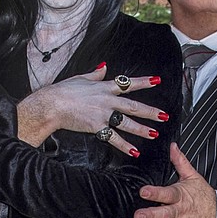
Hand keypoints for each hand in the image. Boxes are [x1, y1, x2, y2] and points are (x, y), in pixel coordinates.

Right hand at [17, 64, 167, 153]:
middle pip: (133, 106)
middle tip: (164, 115)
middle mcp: (107, 100)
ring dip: (142, 129)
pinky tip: (134, 152)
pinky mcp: (97, 127)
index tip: (157, 81)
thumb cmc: (63, 91)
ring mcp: (103, 114)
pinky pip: (114, 138)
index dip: (143, 82)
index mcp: (104, 87)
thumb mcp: (81, 78)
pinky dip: (125, 146)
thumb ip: (96, 73)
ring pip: (127, 122)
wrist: (52, 104)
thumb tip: (104, 66)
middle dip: (150, 111)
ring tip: (154, 134)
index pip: (128, 83)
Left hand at [130, 144, 216, 217]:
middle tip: (137, 216)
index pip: (167, 194)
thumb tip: (172, 146)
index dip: (155, 193)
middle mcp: (179, 212)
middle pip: (164, 215)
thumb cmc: (203, 195)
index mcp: (181, 196)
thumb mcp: (193, 176)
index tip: (143, 191)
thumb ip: (180, 162)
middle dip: (151, 216)